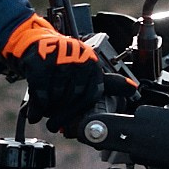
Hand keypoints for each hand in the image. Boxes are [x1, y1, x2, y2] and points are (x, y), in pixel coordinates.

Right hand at [0, 14, 105, 134]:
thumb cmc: (64, 61)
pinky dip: (37, 105)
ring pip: (56, 96)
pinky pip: (40, 92)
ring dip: (49, 109)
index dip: (79, 111)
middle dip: (62, 112)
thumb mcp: (87, 69)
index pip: (90, 95)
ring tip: (45, 110)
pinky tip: (35, 112)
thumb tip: (133, 89)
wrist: (36, 43)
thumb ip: (109, 82)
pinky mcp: (40, 61)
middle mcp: (78, 59)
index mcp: (91, 63)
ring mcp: (59, 59)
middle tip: (53, 120)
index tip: (71, 125)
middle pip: (72, 98)